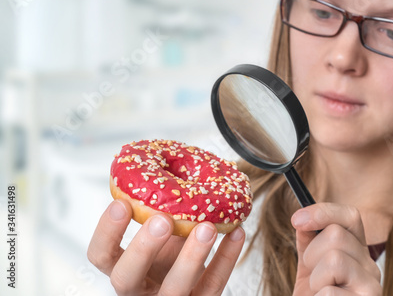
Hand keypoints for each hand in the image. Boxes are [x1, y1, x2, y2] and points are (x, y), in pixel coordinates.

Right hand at [87, 199, 244, 295]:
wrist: (193, 283)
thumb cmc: (170, 257)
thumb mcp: (159, 236)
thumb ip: (157, 212)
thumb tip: (169, 164)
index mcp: (123, 267)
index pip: (100, 256)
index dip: (107, 232)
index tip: (121, 202)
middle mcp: (139, 289)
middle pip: (127, 278)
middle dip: (143, 247)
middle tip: (161, 219)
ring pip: (174, 289)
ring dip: (192, 256)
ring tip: (207, 227)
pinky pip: (213, 285)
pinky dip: (227, 258)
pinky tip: (236, 232)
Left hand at [291, 203, 381, 295]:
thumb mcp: (309, 268)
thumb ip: (308, 242)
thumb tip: (302, 219)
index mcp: (357, 252)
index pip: (350, 217)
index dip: (323, 212)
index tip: (296, 219)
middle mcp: (370, 266)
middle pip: (336, 235)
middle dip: (311, 255)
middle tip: (314, 278)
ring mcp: (372, 287)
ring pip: (335, 260)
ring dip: (315, 280)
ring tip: (319, 293)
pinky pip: (329, 292)